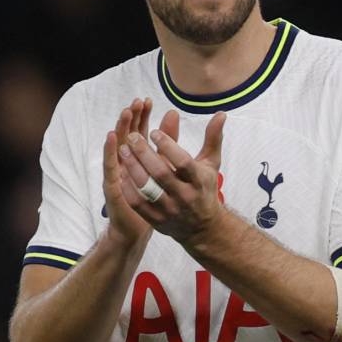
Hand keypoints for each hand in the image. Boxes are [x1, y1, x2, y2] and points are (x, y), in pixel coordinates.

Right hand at [103, 98, 154, 247]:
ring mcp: (117, 173)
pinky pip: (110, 166)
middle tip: (135, 101)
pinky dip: (109, 151)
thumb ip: (169, 142)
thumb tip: (174, 114)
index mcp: (137, 157)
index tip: (146, 100)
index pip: (137, 130)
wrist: (144, 227)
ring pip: (116, 146)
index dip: (140, 116)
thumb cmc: (157, 196)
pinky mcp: (112, 185)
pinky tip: (112, 138)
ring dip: (120, 128)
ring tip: (125, 113)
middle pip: (125, 134)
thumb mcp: (167, 166)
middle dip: (130, 117)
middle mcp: (125, 162)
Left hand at [118, 110, 226, 244]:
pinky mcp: (156, 220)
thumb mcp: (211, 163)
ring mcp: (169, 210)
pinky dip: (128, 188)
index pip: (183, 162)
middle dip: (144, 154)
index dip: (168, 145)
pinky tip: (121, 172)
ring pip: (147, 189)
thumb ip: (213, 138)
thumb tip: (220, 113)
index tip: (154, 131)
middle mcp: (185, 196)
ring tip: (123, 150)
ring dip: (133, 168)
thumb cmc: (204, 187)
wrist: (202, 227)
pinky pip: (138, 204)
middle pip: (161, 174)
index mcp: (199, 180)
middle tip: (132, 137)